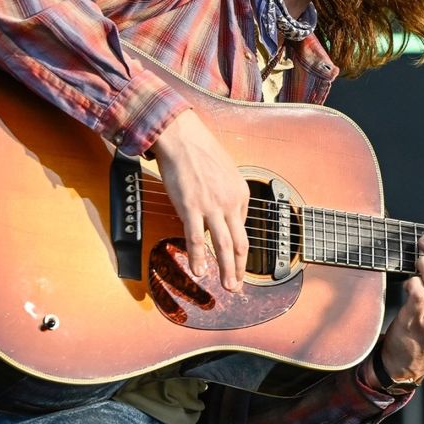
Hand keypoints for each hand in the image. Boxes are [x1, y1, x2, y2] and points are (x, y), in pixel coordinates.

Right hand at [149, 110, 249, 291]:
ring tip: (228, 286)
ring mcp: (212, 207)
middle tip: (238, 285)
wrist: (182, 137)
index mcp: (241, 193)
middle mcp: (231, 202)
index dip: (236, 245)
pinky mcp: (191, 207)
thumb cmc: (200, 151)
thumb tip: (223, 211)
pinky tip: (200, 271)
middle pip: (239, 243)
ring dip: (226, 270)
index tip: (233, 258)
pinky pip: (196, 239)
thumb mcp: (224, 171)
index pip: (242, 226)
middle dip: (239, 268)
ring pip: (223, 245)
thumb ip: (227, 193)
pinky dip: (199, 258)